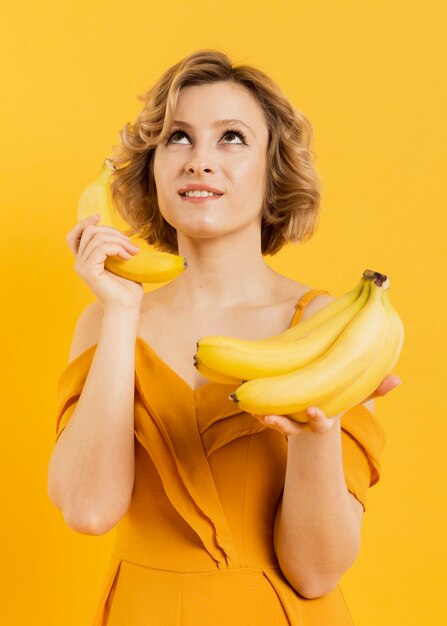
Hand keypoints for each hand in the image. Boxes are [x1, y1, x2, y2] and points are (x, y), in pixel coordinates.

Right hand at [66, 215, 143, 310]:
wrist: (127, 307)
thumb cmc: (127, 289)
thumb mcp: (122, 264)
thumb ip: (116, 249)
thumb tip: (124, 234)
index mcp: (85, 261)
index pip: (74, 236)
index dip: (84, 223)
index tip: (99, 217)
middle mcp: (80, 263)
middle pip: (90, 232)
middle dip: (113, 232)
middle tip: (131, 244)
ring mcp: (82, 267)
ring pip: (97, 238)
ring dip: (119, 241)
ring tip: (133, 252)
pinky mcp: (89, 271)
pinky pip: (101, 248)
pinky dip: (117, 248)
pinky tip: (128, 257)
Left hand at [252, 374, 401, 436]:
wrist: (313, 408)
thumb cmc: (336, 398)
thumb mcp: (354, 395)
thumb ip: (374, 388)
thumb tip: (397, 379)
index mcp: (321, 420)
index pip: (319, 424)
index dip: (316, 419)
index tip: (313, 409)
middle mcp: (301, 423)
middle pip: (289, 429)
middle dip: (279, 425)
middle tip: (269, 417)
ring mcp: (285, 419)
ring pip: (270, 421)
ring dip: (260, 414)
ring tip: (249, 405)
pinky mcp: (272, 409)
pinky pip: (259, 408)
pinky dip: (252, 402)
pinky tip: (243, 390)